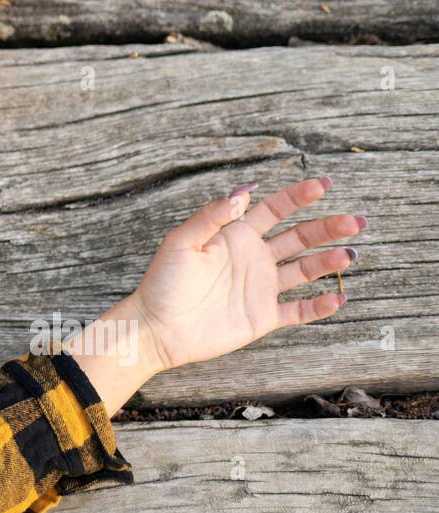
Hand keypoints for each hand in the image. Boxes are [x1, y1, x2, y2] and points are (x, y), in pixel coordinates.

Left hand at [129, 177, 362, 372]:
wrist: (157, 328)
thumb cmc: (163, 283)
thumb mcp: (182, 242)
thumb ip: (212, 217)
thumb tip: (242, 194)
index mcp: (235, 236)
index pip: (273, 210)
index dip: (298, 196)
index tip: (324, 184)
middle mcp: (253, 258)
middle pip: (298, 238)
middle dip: (326, 227)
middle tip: (355, 221)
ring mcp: (260, 288)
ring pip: (304, 270)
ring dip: (328, 261)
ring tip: (350, 254)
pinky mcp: (263, 317)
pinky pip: (298, 311)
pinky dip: (319, 306)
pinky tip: (338, 297)